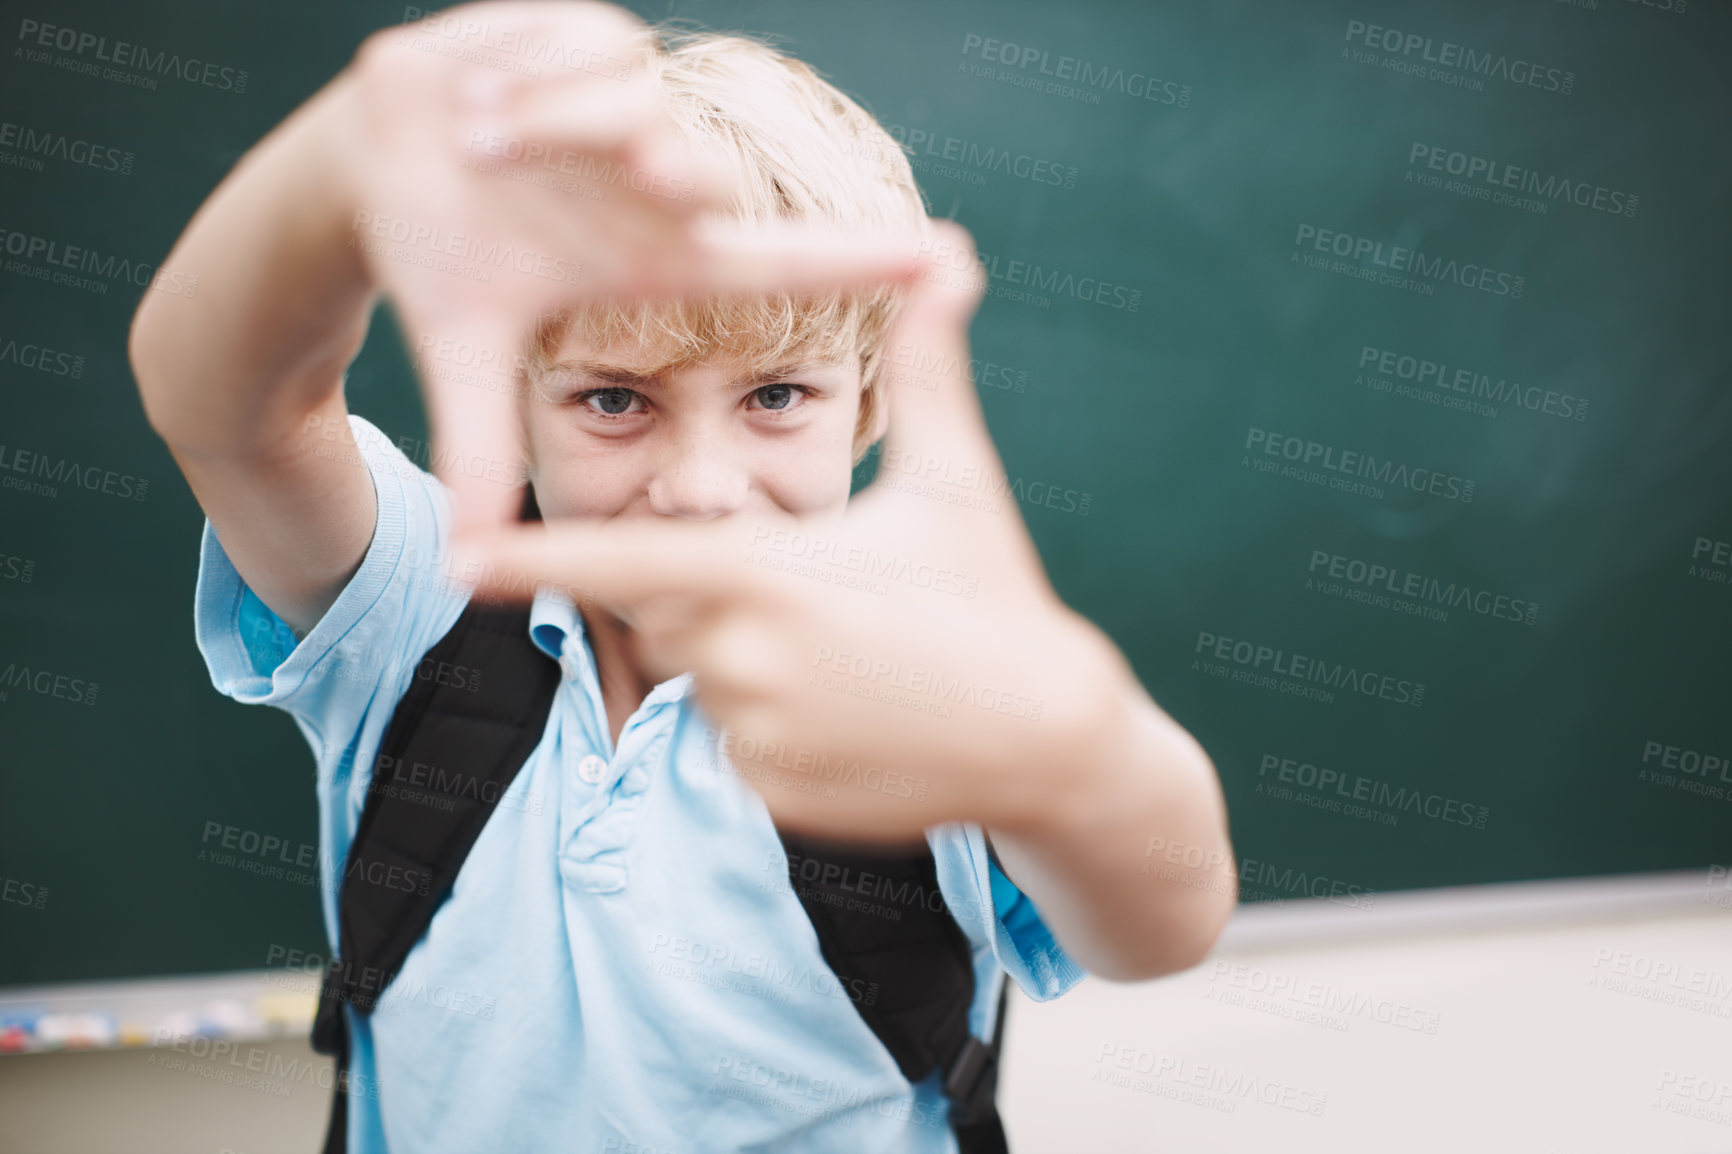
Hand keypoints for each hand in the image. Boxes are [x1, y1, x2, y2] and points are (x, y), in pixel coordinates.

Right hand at [332, 0, 923, 537]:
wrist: (376, 161)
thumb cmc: (445, 254)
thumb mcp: (463, 348)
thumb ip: (479, 446)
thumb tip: (462, 564)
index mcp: (653, 254)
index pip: (777, 261)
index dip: (858, 261)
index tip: (942, 257)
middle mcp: (659, 179)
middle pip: (697, 172)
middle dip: (673, 169)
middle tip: (654, 176)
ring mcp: (631, 104)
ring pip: (627, 103)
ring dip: (543, 125)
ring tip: (479, 146)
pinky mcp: (588, 33)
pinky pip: (576, 47)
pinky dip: (517, 76)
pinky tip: (477, 103)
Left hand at [452, 221, 1132, 841]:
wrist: (1052, 741)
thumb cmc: (998, 597)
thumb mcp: (958, 480)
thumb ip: (929, 368)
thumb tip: (949, 255)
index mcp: (765, 573)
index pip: (620, 560)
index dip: (534, 555)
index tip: (463, 555)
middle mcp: (740, 659)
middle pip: (669, 615)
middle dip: (718, 595)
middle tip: (820, 601)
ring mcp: (752, 736)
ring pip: (705, 682)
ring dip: (753, 662)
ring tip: (855, 661)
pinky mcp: (770, 796)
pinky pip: (738, 746)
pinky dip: (778, 727)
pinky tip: (859, 718)